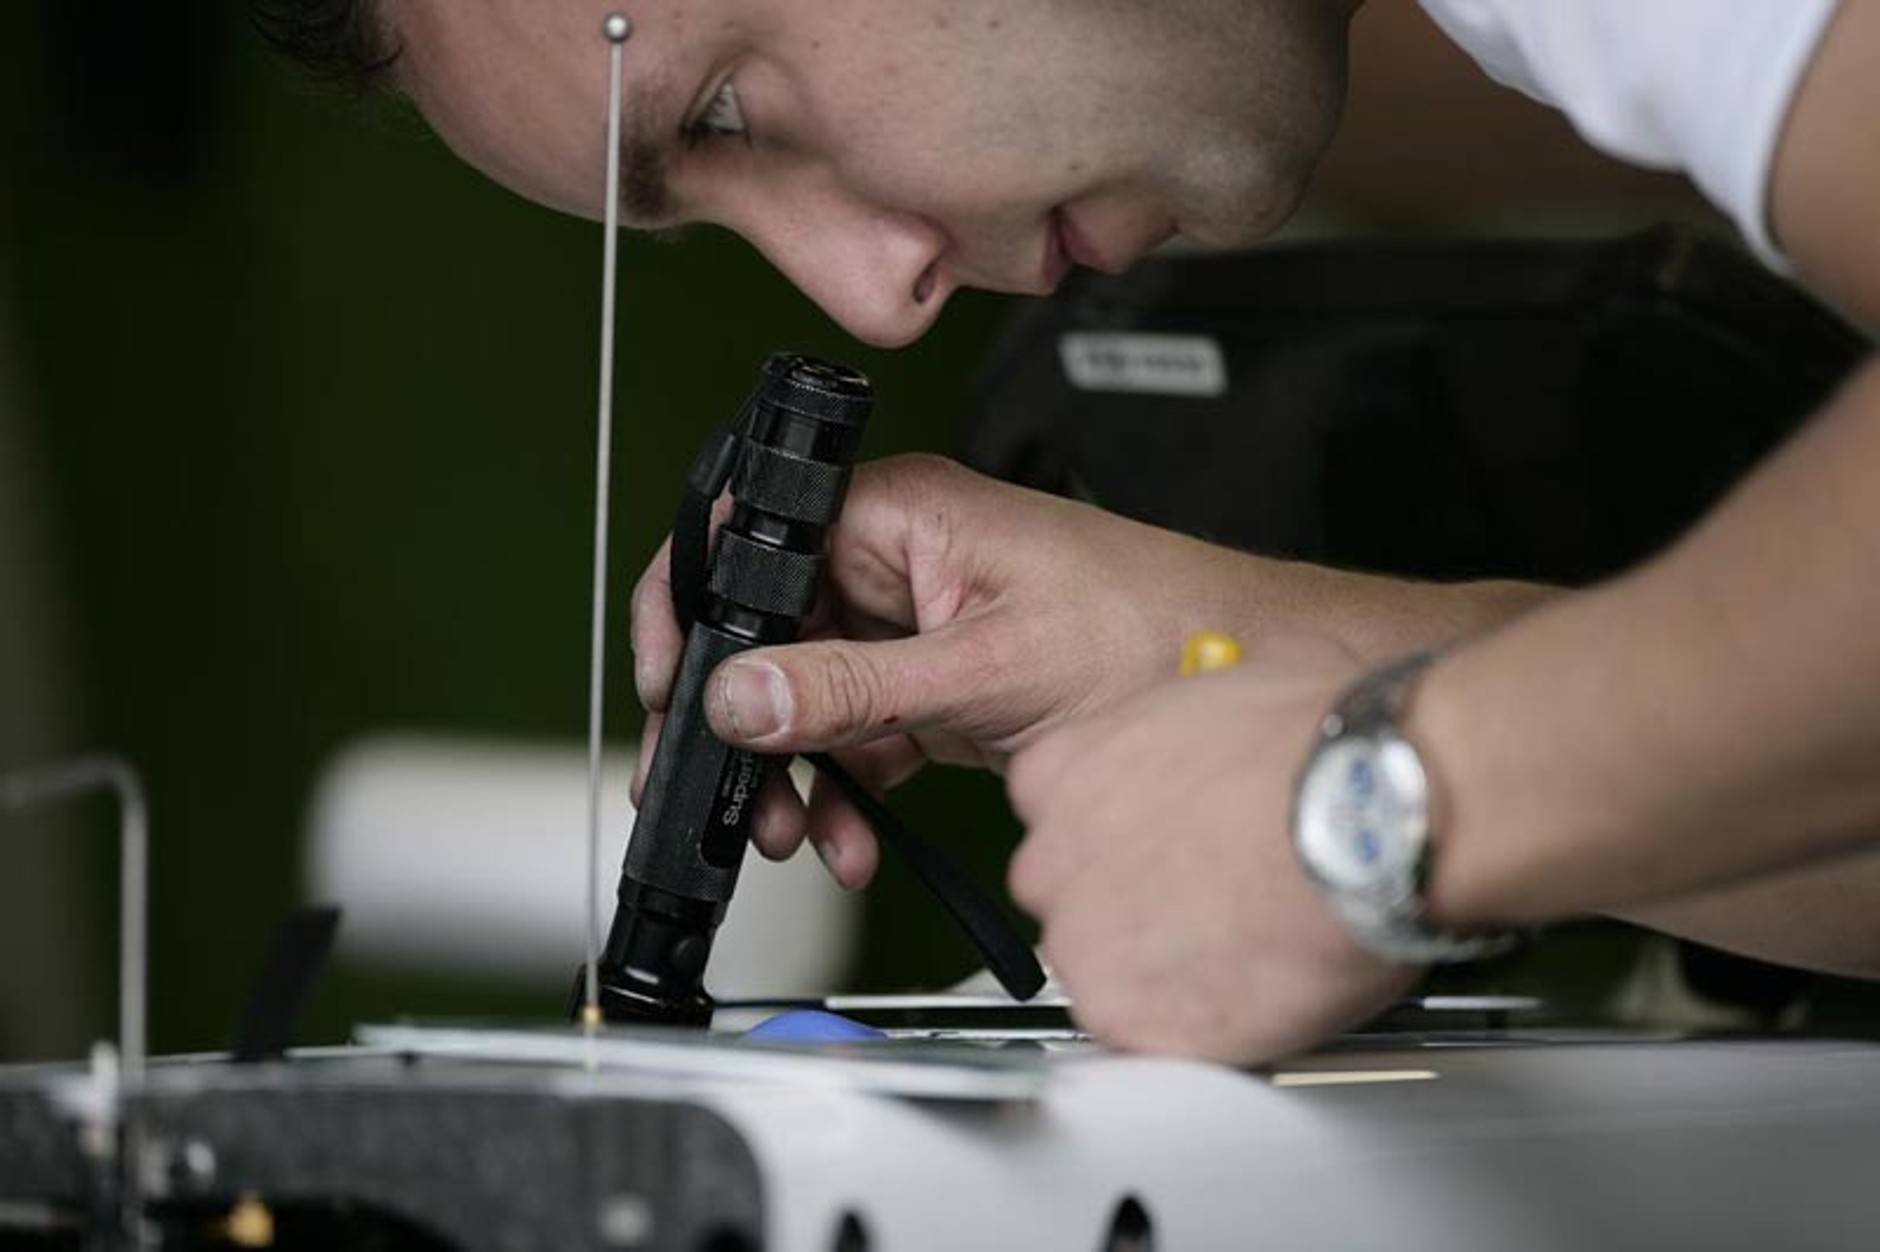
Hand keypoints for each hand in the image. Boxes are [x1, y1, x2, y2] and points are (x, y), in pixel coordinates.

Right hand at [629, 454, 1306, 885]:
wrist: (1231, 675)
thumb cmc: (1148, 627)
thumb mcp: (987, 667)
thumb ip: (855, 687)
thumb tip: (744, 694)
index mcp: (897, 512)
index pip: (754, 540)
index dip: (699, 611)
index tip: (677, 688)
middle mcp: (892, 558)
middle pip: (768, 631)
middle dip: (743, 721)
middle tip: (727, 790)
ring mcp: (910, 625)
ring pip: (804, 695)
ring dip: (794, 772)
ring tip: (798, 831)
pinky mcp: (932, 683)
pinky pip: (855, 735)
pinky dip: (845, 790)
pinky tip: (851, 834)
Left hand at [1005, 639, 1420, 1063]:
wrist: (1373, 821)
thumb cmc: (1325, 746)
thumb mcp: (1244, 676)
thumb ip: (1195, 709)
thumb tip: (1228, 706)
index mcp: (1064, 766)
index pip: (1053, 808)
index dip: (1117, 828)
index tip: (1162, 839)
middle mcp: (1053, 853)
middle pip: (1064, 891)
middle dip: (1126, 900)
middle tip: (1205, 899)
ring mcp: (1082, 939)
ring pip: (1096, 967)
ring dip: (1154, 965)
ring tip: (1236, 948)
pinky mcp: (1124, 1014)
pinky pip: (1139, 1031)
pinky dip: (1183, 1024)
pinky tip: (1242, 991)